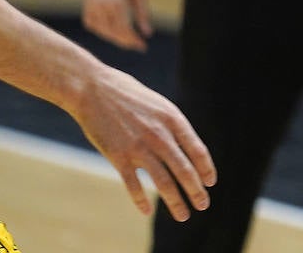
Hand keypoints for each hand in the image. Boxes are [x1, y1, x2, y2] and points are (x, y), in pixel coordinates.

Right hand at [72, 65, 215, 219]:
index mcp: (173, 119)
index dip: (206, 169)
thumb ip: (172, 126)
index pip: (198, 150)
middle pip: (185, 170)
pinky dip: (141, 200)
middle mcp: (160, 134)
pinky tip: (147, 211)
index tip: (210, 183)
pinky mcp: (118, 156)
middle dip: (196, 191)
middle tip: (202, 205)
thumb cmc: (127, 94)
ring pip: (164, 182)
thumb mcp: (158, 104)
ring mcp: (139, 147)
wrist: (93, 88)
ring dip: (176, 202)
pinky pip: (133, 185)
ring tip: (183, 215)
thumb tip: (186, 148)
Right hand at [83, 0, 153, 50]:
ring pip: (100, 29)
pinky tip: (110, 31)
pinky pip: (90, 22)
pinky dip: (99, 29)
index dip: (133, 40)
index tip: (142, 47)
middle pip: (112, 31)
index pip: (123, 28)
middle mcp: (100, 3)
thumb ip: (143, 13)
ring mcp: (91, 3)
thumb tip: (148, 34)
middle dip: (125, 41)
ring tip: (126, 40)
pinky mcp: (86, 1)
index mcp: (115, 0)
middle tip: (136, 45)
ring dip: (113, 37)